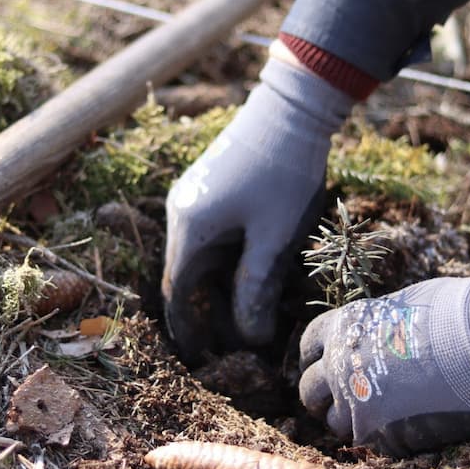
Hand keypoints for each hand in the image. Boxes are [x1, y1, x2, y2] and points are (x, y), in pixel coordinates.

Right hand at [162, 56, 352, 363]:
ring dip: (221, 288)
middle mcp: (181, 214)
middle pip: (187, 277)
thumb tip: (249, 338)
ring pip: (201, 258)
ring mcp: (193, 198)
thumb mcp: (274, 239)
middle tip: (237, 344)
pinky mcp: (210, 188)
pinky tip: (254, 275)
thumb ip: (256, 289)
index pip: (178, 294)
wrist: (292, 108)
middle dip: (209, 313)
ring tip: (252, 315)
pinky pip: (211, 237)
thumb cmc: (284, 173)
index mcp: (189, 228)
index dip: (189, 331)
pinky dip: (227, 263)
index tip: (204, 360)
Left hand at [298, 275, 469, 455]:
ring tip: (379, 415)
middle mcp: (339, 368)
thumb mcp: (401, 307)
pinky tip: (408, 426)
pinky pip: (373, 444)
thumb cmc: (453, 313)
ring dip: (351, 421)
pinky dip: (385, 438)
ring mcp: (359, 406)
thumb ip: (378, 327)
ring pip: (336, 424)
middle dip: (324, 396)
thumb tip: (382, 336)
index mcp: (342, 330)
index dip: (319, 358)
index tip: (330, 365)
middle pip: (310, 392)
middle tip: (348, 398)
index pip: (310, 348)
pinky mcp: (385, 438)